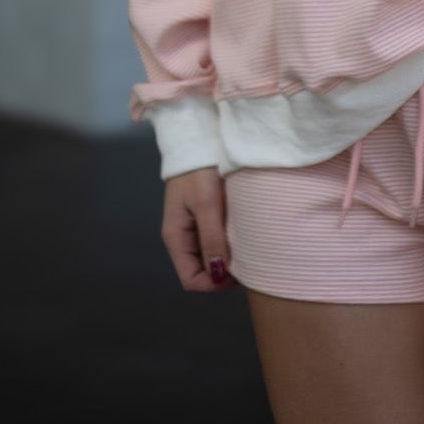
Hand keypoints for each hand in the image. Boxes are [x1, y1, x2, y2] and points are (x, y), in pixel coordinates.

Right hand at [162, 167, 236, 291]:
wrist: (198, 140)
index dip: (213, 284)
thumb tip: (218, 274)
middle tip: (247, 259)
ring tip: (247, 246)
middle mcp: (183, 238)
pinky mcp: (205, 218)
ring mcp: (193, 229)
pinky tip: (244, 234)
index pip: (191, 280)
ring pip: (211, 258)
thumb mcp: (206, 205)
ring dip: (228, 257)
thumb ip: (212, 239)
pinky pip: (216, 241)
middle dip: (223, 272)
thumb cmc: (199, 172)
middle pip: (202, 272)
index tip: (237, 272)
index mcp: (176, 238)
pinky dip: (229, 243)